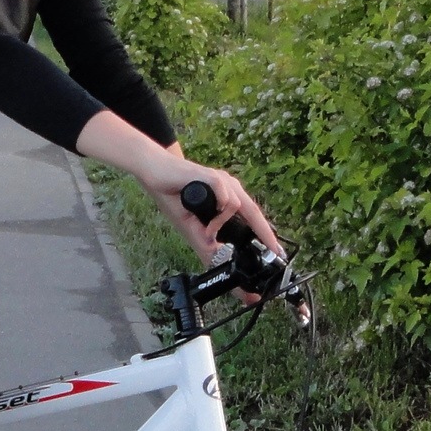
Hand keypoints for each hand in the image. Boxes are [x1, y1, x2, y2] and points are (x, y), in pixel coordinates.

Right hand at [74, 111, 281, 264]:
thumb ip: (204, 241)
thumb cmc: (173, 195)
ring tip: (207, 231)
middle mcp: (230, 188)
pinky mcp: (210, 176)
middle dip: (265, 233)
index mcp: (228, 198)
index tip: (276, 255)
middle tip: (274, 252)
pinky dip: (219, 212)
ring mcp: (221, 181)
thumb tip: (215, 260)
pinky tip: (208, 217)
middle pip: (255, 212)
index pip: (251, 219)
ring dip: (222, 224)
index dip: (264, 236)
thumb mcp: (190, 226)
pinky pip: (224, 196)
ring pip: (239, 206)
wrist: (154, 170)